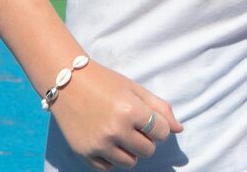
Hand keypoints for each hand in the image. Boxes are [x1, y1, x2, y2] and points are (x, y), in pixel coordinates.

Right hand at [49, 60, 182, 169]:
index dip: (159, 126)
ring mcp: (98, 144)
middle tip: (134, 126)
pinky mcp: (84, 153)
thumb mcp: (135, 89)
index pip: (162, 133)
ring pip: (130, 163)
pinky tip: (107, 142)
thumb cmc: (105, 83)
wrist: (68, 83)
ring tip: (121, 134)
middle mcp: (115, 130)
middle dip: (146, 140)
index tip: (148, 118)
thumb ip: (160, 108)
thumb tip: (179, 129)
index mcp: (131, 111)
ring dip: (130, 151)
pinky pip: (108, 168)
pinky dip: (112, 158)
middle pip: (148, 150)